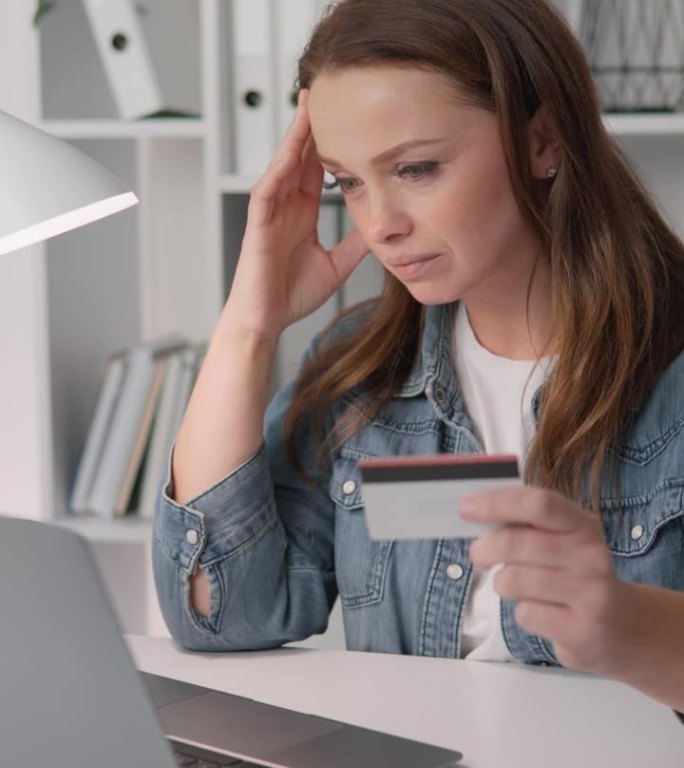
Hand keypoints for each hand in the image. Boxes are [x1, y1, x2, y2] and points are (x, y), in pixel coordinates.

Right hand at [224, 90, 368, 339]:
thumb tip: (382, 226)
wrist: (267, 321)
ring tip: (309, 104)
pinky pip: (267, 189)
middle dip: (314, 126)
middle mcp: (286, 207)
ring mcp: (270, 213)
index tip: (353, 118)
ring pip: (283, 164)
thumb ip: (355, 243)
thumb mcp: (337, 264)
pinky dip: (278, 168)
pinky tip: (291, 149)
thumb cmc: (291, 295)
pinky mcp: (258, 225)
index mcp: (302, 214)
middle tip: (332, 91)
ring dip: (295, 135)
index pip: (317, 169)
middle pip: (301, 157)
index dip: (333, 143)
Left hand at [462, 486, 636, 676]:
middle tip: (478, 555)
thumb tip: (476, 511)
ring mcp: (591, 594)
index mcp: (583, 525)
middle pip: (517, 543)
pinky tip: (543, 613)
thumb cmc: (576, 576)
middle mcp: (591, 555)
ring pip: (514, 580)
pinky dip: (522, 613)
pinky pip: (526, 614)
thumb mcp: (563, 541)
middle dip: (486, 548)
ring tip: (516, 586)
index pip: (538, 504)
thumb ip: (527, 525)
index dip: (497, 503)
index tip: (466, 508)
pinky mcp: (583, 630)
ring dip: (503, 583)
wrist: (623, 628)